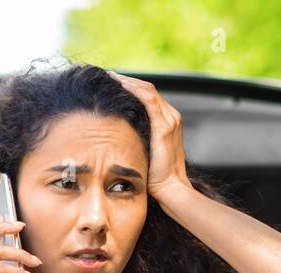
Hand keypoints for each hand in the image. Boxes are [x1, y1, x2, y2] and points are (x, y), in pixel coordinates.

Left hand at [107, 70, 193, 202]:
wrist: (171, 189)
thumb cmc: (156, 178)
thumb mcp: (145, 153)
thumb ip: (137, 139)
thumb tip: (117, 135)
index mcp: (168, 122)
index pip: (148, 96)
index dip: (131, 87)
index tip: (113, 84)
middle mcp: (171, 117)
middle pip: (148, 88)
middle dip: (128, 81)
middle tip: (109, 76)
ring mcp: (170, 120)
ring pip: (148, 90)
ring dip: (128, 81)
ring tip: (111, 76)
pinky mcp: (164, 127)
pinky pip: (149, 99)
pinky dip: (134, 89)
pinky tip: (121, 85)